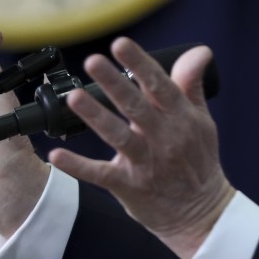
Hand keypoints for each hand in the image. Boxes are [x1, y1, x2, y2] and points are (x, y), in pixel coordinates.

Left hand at [47, 37, 234, 258]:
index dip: (140, 64)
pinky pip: (100, 174)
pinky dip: (78, 165)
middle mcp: (164, 139)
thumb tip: (198, 51)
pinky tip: (56, 154)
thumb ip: (191, 85)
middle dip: (114, 83)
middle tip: (92, 60)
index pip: (160, 86)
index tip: (121, 44)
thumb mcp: (202, 121)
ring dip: (96, 117)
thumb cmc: (198, 161)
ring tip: (74, 97)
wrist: (201, 213)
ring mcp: (146, 164)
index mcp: (181, 119)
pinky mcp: (130, 186)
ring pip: (118, 137)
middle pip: (136, 107)